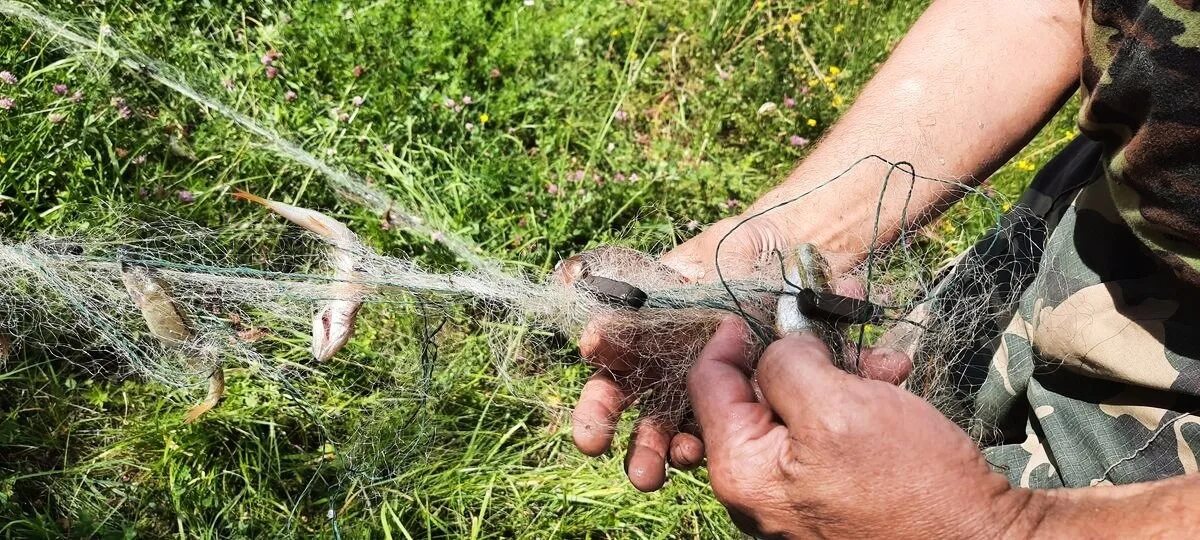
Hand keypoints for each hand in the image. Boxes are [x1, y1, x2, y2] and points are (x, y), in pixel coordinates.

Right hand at [567, 215, 802, 491]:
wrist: (808, 265)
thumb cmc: (758, 251)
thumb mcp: (722, 254)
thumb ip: (682, 273)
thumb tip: (599, 287)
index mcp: (656, 313)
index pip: (617, 332)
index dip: (602, 344)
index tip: (592, 346)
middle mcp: (667, 352)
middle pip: (623, 387)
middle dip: (603, 415)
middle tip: (591, 440)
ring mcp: (695, 382)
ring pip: (659, 420)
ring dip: (646, 448)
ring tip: (645, 473)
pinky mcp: (731, 407)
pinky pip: (703, 433)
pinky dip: (693, 448)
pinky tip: (692, 456)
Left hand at [689, 318, 1040, 537]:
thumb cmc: (909, 481)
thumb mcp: (836, 406)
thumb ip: (787, 365)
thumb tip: (776, 344)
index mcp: (741, 470)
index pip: (709, 383)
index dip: (737, 333)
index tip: (769, 301)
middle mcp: (757, 487)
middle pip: (758, 391)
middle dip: (803, 346)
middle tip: (841, 308)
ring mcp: (795, 493)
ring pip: (800, 405)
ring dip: (841, 367)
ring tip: (887, 359)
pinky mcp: (834, 491)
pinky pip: (829, 431)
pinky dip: (858, 397)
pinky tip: (895, 381)